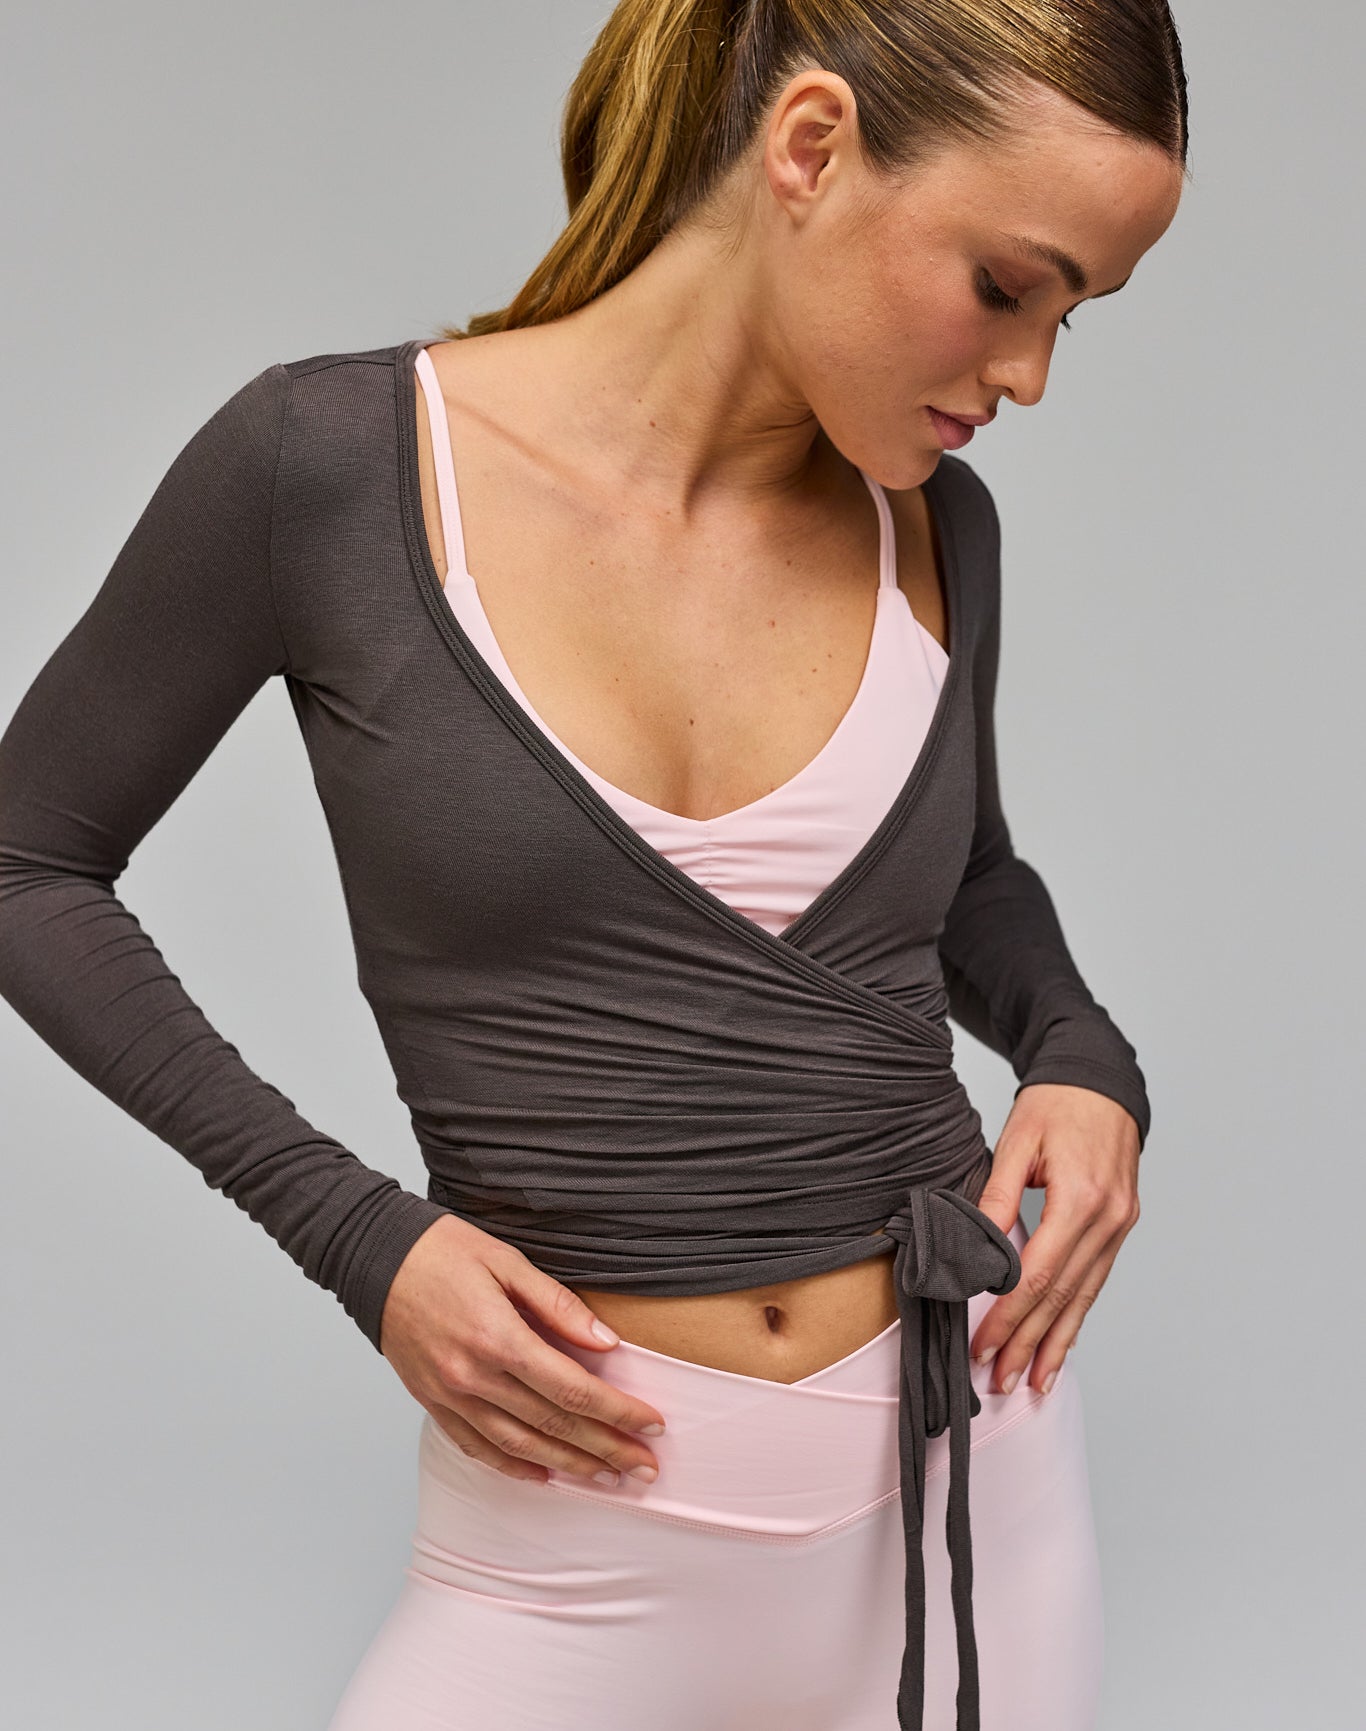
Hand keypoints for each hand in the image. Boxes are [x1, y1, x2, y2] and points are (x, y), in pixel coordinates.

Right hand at [378, 1213, 666, 1486]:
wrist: (375, 1258)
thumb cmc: (444, 1251)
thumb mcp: (507, 1261)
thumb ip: (557, 1305)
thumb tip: (605, 1341)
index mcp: (498, 1338)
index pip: (572, 1390)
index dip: (617, 1411)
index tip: (652, 1423)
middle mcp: (473, 1376)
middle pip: (553, 1426)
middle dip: (606, 1449)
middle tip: (646, 1468)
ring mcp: (450, 1396)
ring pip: (519, 1445)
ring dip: (569, 1466)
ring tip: (609, 1478)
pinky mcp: (432, 1403)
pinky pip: (478, 1447)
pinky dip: (513, 1466)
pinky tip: (544, 1475)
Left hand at [968, 1083, 1140, 1397]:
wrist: (1099, 1080)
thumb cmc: (1055, 1103)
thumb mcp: (1016, 1141)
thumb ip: (997, 1196)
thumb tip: (976, 1250)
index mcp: (1081, 1198)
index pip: (1038, 1274)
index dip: (1008, 1316)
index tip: (982, 1345)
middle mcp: (1108, 1219)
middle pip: (1063, 1296)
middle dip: (1029, 1342)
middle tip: (1001, 1379)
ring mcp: (1120, 1225)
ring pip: (1085, 1297)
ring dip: (1057, 1342)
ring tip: (1034, 1380)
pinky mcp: (1121, 1225)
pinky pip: (1096, 1280)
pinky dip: (1078, 1316)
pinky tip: (1063, 1344)